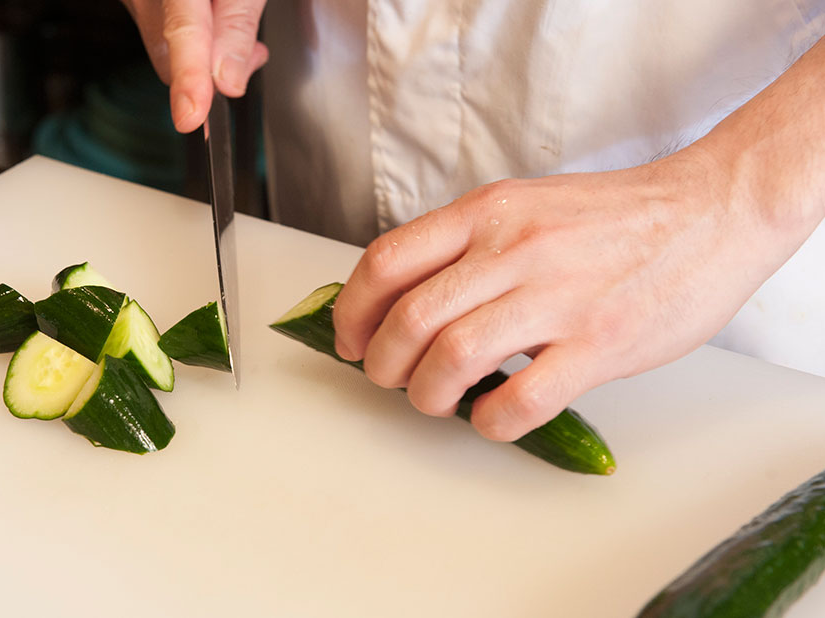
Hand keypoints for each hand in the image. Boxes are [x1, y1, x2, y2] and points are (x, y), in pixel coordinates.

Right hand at [121, 0, 268, 132]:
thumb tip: (227, 83)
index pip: (182, 31)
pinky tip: (215, 24)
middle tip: (252, 55)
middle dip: (209, 71)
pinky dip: (193, 43)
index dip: (189, 77)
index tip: (192, 116)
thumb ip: (236, 28)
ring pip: (164, 50)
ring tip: (237, 31)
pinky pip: (161, 35)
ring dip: (204, 57)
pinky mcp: (137, 4)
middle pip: (168, 55)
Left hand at [331, 147, 799, 441]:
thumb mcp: (525, 204)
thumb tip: (406, 298)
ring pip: (454, 358)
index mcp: (488, 213)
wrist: (711, 209)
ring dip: (428, 394)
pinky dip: (492, 421)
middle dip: (382, 363)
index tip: (351, 340)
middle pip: (410, 318)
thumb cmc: (613, 216)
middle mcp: (513, 250)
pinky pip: (523, 399)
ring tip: (437, 400)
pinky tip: (493, 417)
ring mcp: (556, 298)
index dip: (353, 311)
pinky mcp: (599, 344)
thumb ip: (467, 244)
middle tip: (389, 379)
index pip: (386, 261)